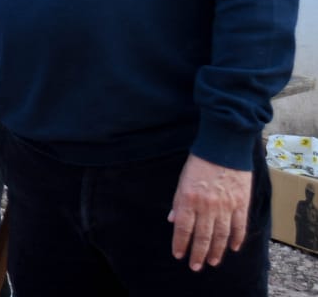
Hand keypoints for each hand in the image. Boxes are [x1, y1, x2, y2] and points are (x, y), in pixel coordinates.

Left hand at [168, 153, 252, 269]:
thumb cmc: (199, 162)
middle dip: (198, 254)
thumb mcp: (182, 180)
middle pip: (202, 236)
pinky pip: (239, 226)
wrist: (224, 147)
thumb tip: (174, 221)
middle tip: (195, 267)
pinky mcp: (241, 203)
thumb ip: (179, 202)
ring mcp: (226, 206)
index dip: (180, 244)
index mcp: (189, 199)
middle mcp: (207, 206)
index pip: (183, 228)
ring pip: (221, 235)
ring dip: (216, 251)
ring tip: (212, 262)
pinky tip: (233, 248)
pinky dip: (237, 239)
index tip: (178, 255)